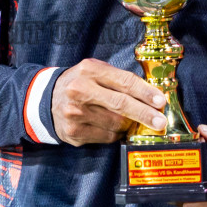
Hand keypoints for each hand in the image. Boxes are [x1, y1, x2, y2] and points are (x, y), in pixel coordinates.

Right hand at [50, 58, 166, 145]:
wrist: (46, 99)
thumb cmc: (80, 83)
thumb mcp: (95, 71)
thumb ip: (119, 79)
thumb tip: (151, 95)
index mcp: (89, 70)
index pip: (124, 81)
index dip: (145, 92)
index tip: (160, 101)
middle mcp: (80, 90)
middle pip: (121, 104)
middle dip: (144, 113)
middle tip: (160, 121)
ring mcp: (75, 113)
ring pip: (116, 124)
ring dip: (127, 124)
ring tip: (128, 120)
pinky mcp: (73, 132)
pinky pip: (106, 137)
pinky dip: (114, 133)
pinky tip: (112, 127)